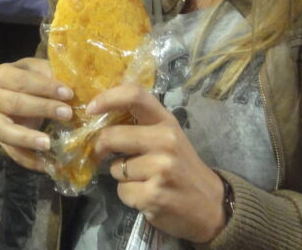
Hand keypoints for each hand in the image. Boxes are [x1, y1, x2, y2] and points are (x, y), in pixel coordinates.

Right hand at [0, 57, 73, 172]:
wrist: (22, 95)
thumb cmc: (36, 81)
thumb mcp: (43, 71)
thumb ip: (55, 74)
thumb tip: (75, 84)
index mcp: (1, 74)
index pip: (20, 79)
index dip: (44, 86)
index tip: (68, 93)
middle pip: (13, 103)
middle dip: (41, 108)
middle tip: (67, 114)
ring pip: (5, 130)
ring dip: (28, 137)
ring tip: (48, 143)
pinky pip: (11, 152)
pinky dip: (29, 160)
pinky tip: (46, 165)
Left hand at [89, 83, 226, 243]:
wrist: (211, 205)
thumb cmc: (183, 167)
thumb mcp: (169, 137)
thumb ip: (141, 125)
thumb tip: (99, 117)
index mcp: (167, 122)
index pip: (135, 95)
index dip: (107, 97)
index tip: (90, 108)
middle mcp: (165, 141)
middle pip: (112, 136)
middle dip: (99, 147)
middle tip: (100, 153)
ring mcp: (160, 169)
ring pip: (115, 168)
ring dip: (120, 176)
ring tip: (143, 180)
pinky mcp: (153, 195)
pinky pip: (122, 191)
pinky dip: (128, 195)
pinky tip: (147, 196)